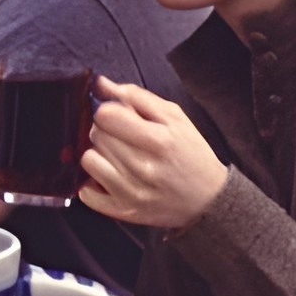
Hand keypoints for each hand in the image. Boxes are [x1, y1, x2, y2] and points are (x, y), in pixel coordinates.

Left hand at [80, 78, 230, 229]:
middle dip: (105, 131)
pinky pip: (86, 194)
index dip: (109, 111)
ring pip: (89, 161)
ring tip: (116, 157)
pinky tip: (110, 178)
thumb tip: (101, 84)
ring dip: (99, 155)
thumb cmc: (191, 153)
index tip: (119, 117)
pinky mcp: (124, 211)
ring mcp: (132, 192)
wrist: (208, 199)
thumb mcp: (174, 117)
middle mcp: (143, 167)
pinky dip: (92, 184)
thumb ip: (137, 97)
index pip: (106, 115)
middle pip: (96, 136)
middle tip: (122, 137)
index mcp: (158, 139)